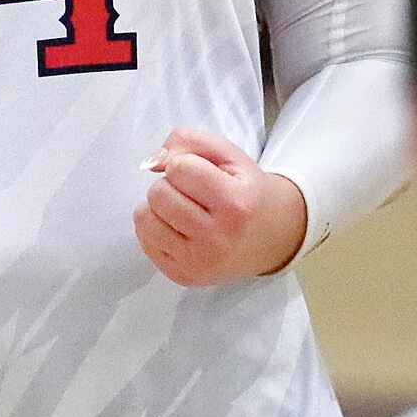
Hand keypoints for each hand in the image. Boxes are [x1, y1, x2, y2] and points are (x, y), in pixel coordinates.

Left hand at [135, 129, 307, 285]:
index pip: (179, 168)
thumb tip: (151, 162)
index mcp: (235, 203)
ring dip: (159, 206)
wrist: (272, 238)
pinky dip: (156, 228)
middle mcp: (217, 237)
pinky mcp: (182, 275)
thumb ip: (189, 141)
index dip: (186, 164)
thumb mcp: (229, 155)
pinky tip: (179, 228)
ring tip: (183, 208)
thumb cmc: (246, 192)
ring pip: (144, 217)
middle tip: (193, 193)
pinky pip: (144, 241)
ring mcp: (198, 261)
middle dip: (170, 185)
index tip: (202, 174)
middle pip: (158, 193)